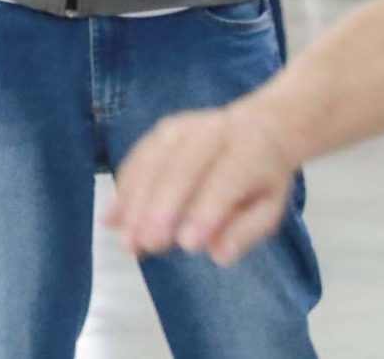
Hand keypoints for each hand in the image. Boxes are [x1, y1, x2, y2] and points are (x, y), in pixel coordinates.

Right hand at [106, 98, 301, 265]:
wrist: (259, 127)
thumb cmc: (262, 178)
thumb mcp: (270, 208)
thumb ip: (245, 231)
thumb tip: (219, 255)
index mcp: (249, 149)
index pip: (225, 179)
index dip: (206, 211)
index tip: (187, 245)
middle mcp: (214, 131)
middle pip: (182, 166)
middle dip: (161, 206)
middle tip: (147, 244)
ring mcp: (183, 127)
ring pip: (154, 161)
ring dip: (136, 202)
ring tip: (128, 241)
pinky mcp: (161, 131)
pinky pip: (138, 157)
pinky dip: (124, 189)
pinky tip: (114, 219)